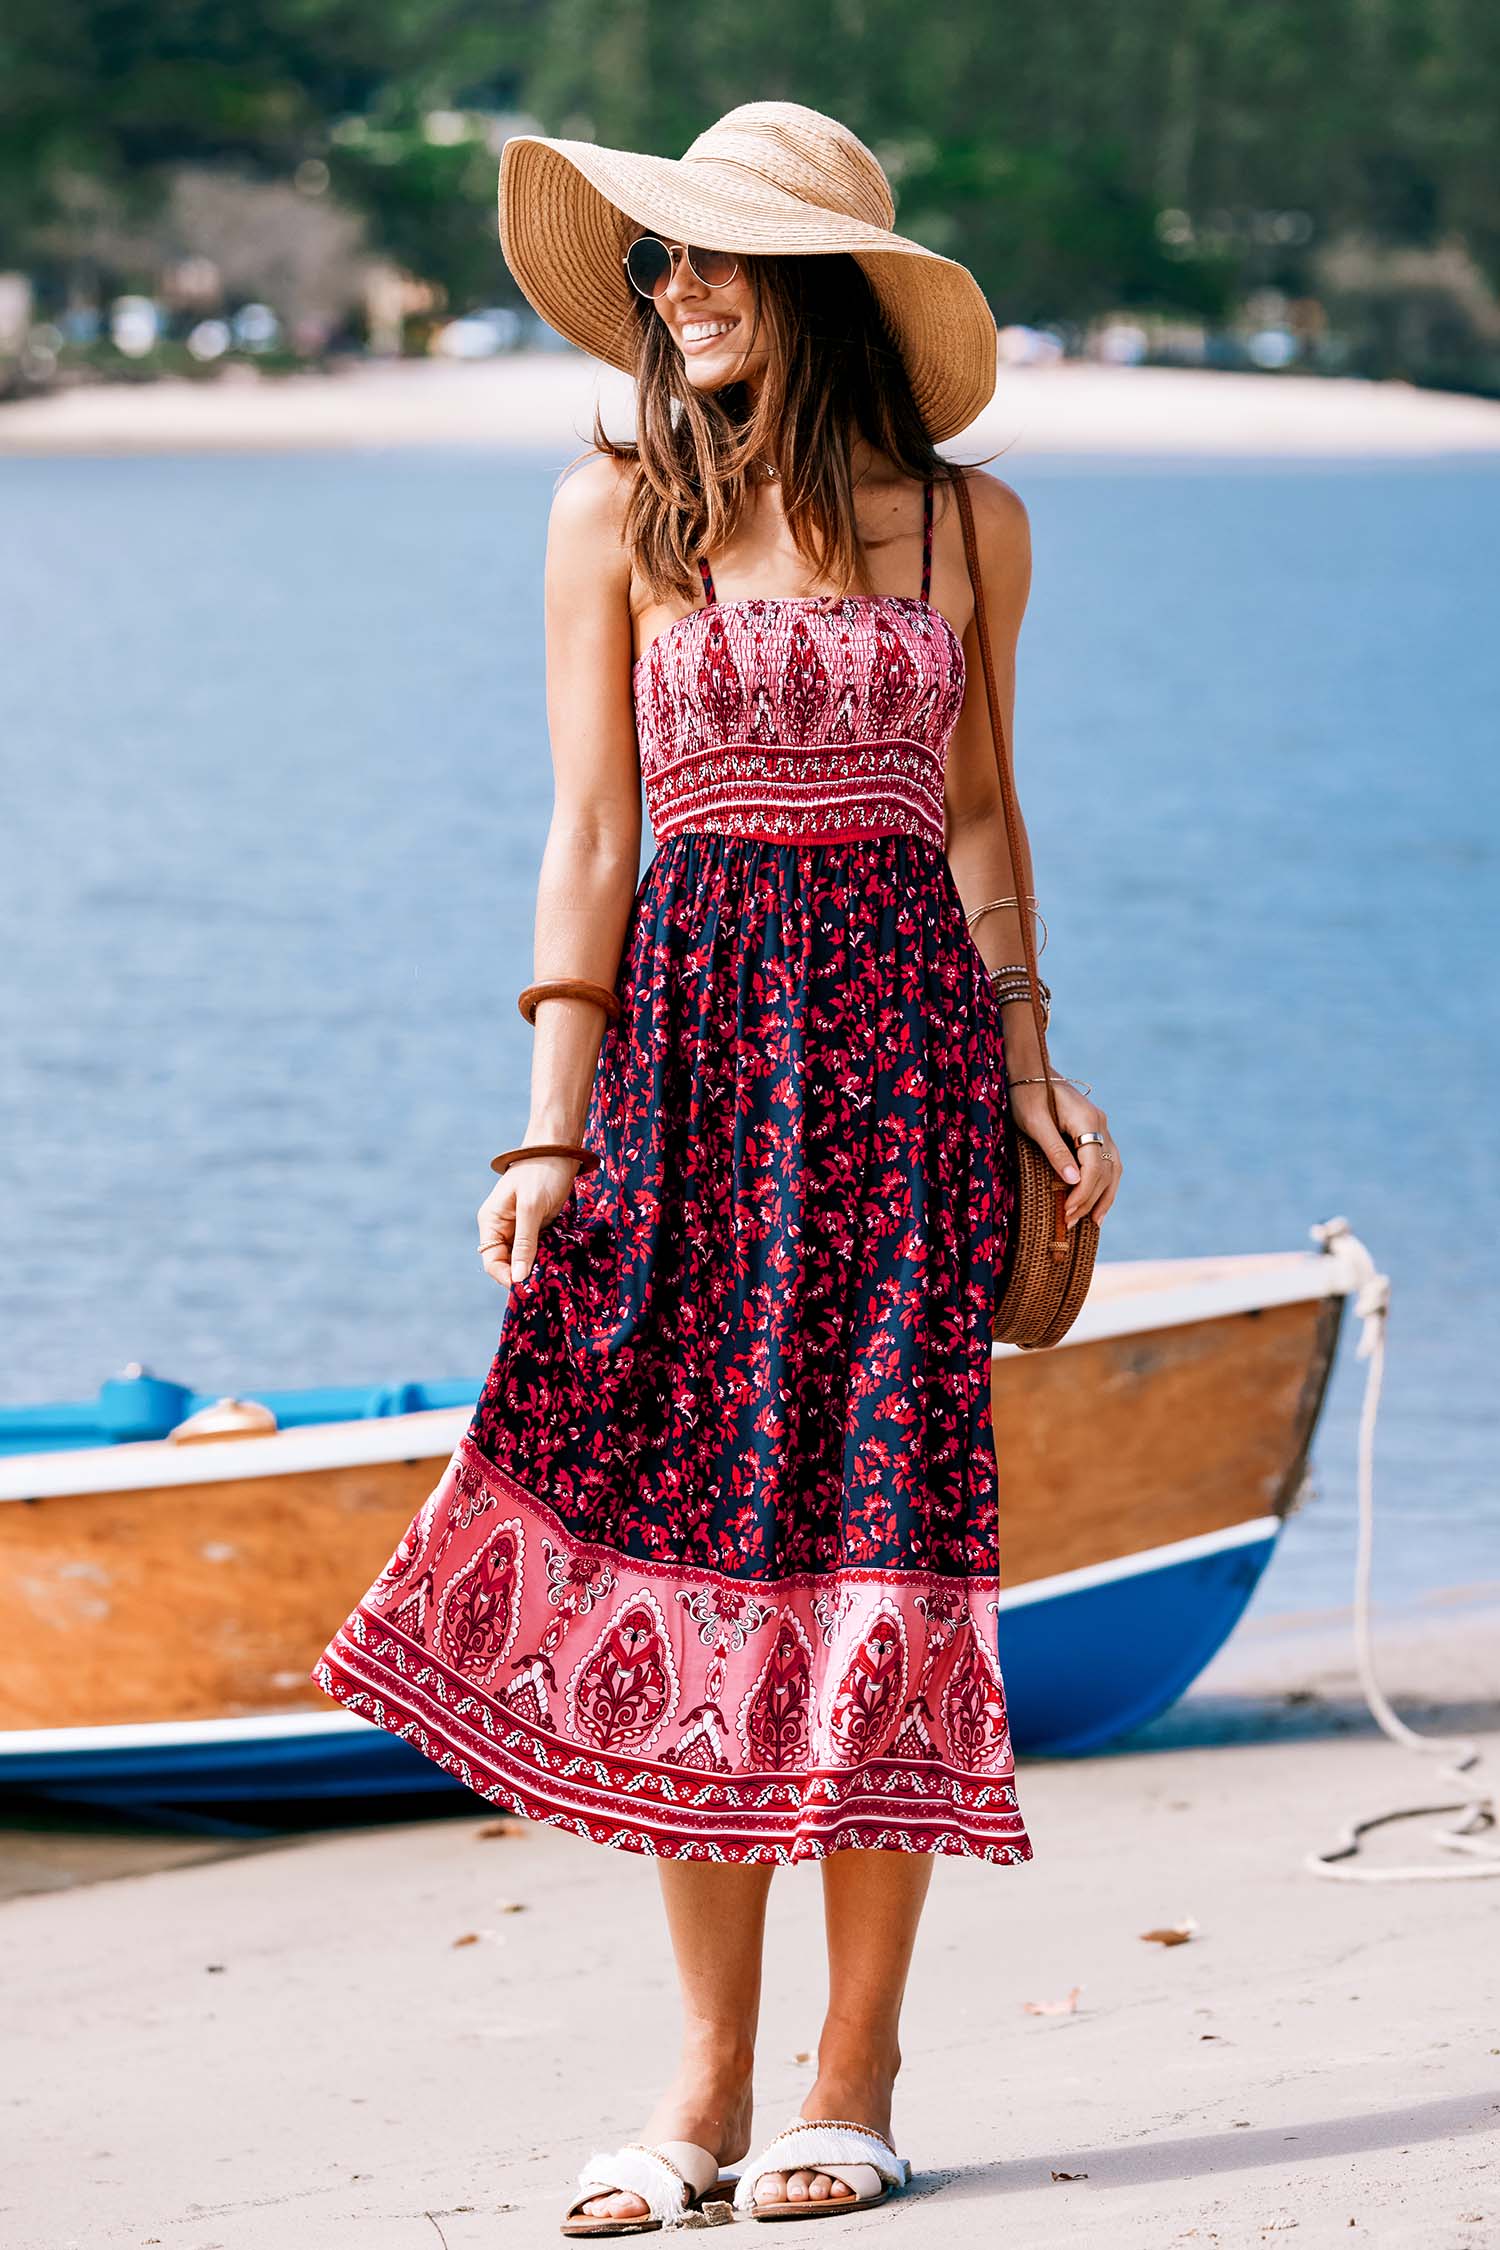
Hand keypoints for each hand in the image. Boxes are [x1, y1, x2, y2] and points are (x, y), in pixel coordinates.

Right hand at [475, 1156, 581, 1287]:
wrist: (560, 1149)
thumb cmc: (541, 1172)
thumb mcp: (531, 1207)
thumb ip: (524, 1242)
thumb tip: (518, 1277)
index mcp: (491, 1222)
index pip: (492, 1262)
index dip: (507, 1278)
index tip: (529, 1289)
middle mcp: (502, 1228)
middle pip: (508, 1264)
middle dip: (523, 1275)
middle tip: (545, 1285)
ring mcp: (520, 1228)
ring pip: (524, 1259)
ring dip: (537, 1268)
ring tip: (554, 1276)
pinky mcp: (538, 1227)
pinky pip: (538, 1250)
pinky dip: (546, 1258)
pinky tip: (559, 1263)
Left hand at [1006, 1076, 1121, 1228]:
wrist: (1029, 1067)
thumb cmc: (1026, 1093)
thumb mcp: (1034, 1123)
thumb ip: (1054, 1150)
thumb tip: (1072, 1181)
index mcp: (1088, 1120)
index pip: (1094, 1166)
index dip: (1084, 1193)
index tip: (1067, 1213)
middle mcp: (1101, 1123)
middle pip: (1106, 1169)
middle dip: (1090, 1199)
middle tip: (1071, 1222)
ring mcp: (1100, 1126)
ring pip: (1112, 1166)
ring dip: (1104, 1195)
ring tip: (1094, 1222)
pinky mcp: (1094, 1129)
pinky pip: (1106, 1160)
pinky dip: (1105, 1182)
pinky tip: (1098, 1200)